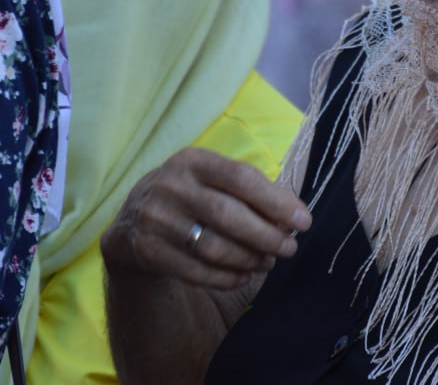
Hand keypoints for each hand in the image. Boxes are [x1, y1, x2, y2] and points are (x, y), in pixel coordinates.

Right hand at [101, 148, 311, 290]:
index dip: (277, 201)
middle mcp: (171, 186)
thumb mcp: (212, 179)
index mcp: (193, 161)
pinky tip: (244, 275)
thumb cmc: (192, 196)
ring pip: (213, 247)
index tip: (303, 221)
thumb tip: (294, 217)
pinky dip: (227, 277)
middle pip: (228, 215)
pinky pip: (196, 271)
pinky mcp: (148, 250)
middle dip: (266, 236)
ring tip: (268, 262)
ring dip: (249, 259)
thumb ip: (251, 191)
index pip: (241, 178)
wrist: (134, 221)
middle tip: (289, 248)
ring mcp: (156, 219)